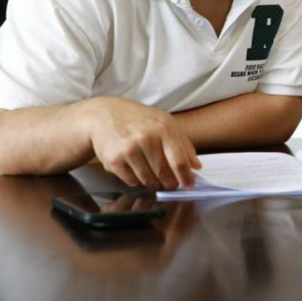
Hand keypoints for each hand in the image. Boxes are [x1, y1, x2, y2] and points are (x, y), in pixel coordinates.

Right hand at [78, 97, 201, 189]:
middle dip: (170, 183)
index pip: (179, 161)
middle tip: (171, 184)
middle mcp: (146, 138)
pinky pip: (132, 181)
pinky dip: (137, 181)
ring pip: (148, 180)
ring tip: (153, 175)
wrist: (105, 115)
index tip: (189, 185)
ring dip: (154, 183)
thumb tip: (196, 166)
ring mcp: (129, 150)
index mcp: (164, 128)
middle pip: (164, 174)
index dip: (186, 177)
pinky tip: (137, 170)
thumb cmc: (139, 120)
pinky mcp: (114, 161)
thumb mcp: (165, 123)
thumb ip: (183, 144)